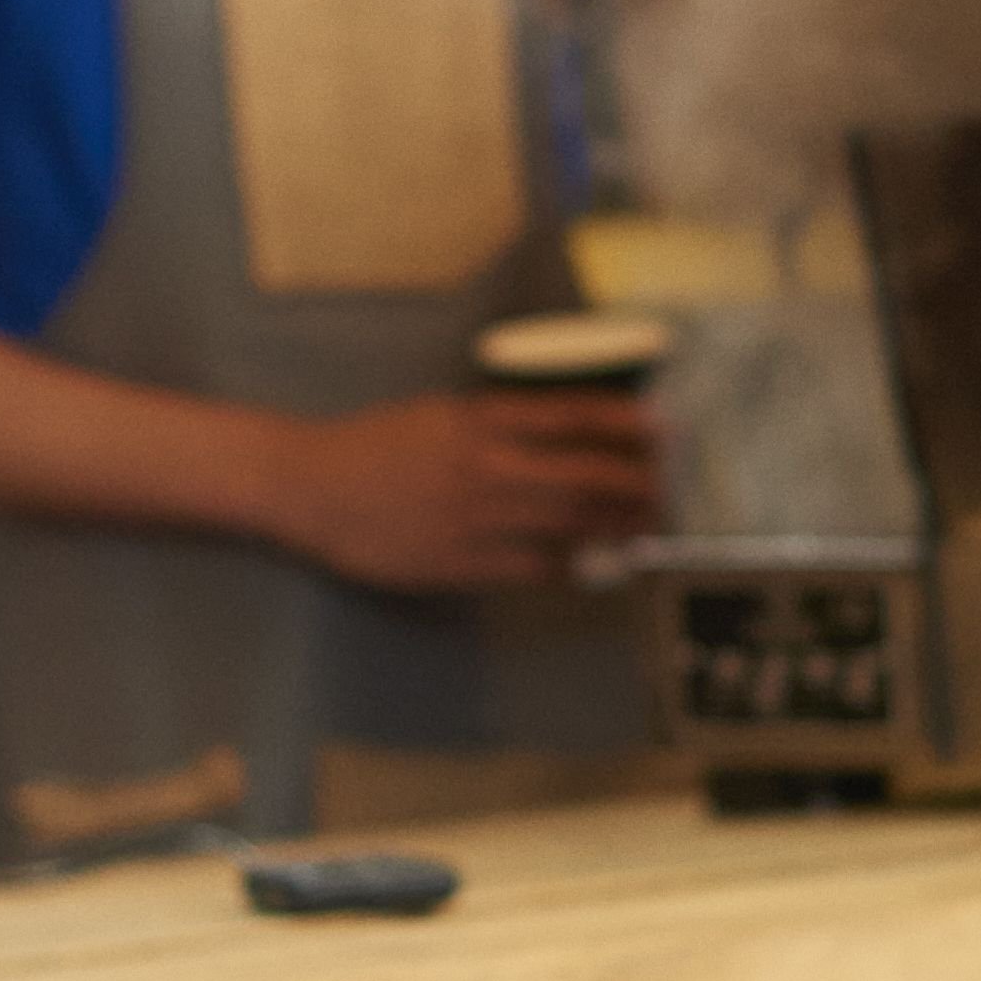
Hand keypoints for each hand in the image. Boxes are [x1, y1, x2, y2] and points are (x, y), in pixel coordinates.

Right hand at [256, 389, 659, 594]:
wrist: (308, 485)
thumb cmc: (375, 445)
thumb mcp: (439, 415)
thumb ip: (497, 424)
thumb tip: (563, 432)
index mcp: (477, 420)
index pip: (569, 417)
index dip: (622, 422)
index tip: (664, 427)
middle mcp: (483, 464)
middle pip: (581, 474)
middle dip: (635, 482)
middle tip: (672, 490)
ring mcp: (472, 516)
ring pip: (564, 522)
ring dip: (614, 525)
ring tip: (649, 527)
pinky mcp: (456, 560)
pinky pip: (530, 565)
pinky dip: (568, 564)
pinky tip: (593, 564)